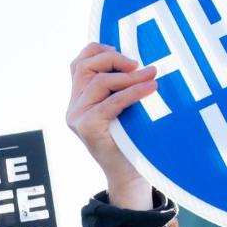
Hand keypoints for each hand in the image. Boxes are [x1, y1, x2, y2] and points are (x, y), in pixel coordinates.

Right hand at [66, 43, 155, 207]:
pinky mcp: (86, 127)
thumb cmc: (133, 140)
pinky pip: (109, 102)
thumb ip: (121, 86)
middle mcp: (74, 107)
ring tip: (152, 76)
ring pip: (97, 81)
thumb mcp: (125, 107)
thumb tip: (142, 59)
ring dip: (128, 76)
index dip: (99, 50)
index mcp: (79, 99)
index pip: (79, 63)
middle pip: (84, 66)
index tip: (124, 52)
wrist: (130, 176)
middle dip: (113, 59)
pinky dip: (132, 92)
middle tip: (141, 65)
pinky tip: (150, 88)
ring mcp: (77, 117)